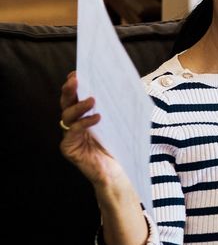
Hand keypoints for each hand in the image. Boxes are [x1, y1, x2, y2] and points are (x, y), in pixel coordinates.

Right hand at [59, 71, 128, 191]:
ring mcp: (68, 136)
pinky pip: (73, 132)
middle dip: (69, 90)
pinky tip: (97, 117)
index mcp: (82, 116)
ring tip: (92, 99)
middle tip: (75, 79)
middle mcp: (72, 124)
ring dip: (79, 106)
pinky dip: (84, 123)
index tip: (77, 72)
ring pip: (67, 116)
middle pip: (66, 103)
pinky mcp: (68, 148)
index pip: (74, 97)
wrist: (116, 172)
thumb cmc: (118, 145)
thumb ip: (115, 106)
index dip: (74, 85)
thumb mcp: (119, 121)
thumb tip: (124, 84)